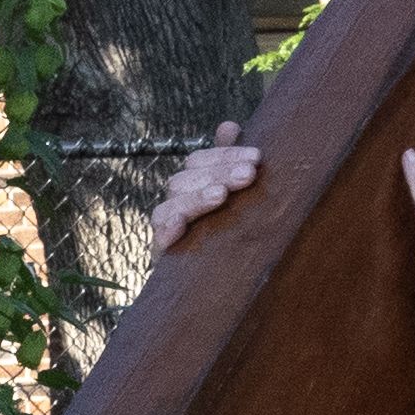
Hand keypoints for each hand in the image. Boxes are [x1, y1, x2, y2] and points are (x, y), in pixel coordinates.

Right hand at [145, 117, 260, 253]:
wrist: (210, 289)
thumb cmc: (226, 236)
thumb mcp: (233, 197)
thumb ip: (228, 162)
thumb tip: (228, 125)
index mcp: (191, 186)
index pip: (199, 161)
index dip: (224, 155)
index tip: (256, 157)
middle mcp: (175, 205)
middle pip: (185, 179)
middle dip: (218, 173)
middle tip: (249, 174)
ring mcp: (167, 231)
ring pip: (170, 206)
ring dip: (196, 198)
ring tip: (221, 196)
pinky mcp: (164, 258)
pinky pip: (158, 242)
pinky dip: (166, 232)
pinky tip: (178, 226)